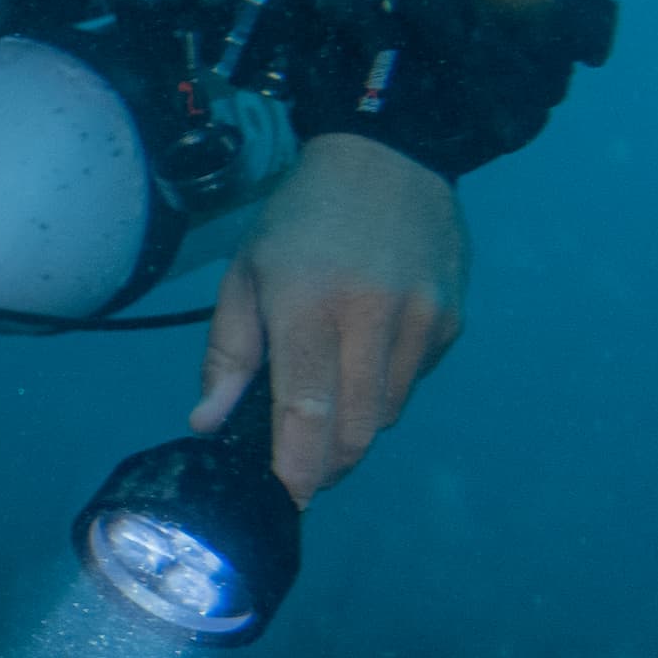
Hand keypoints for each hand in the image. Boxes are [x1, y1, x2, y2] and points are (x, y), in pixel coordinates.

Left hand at [192, 131, 469, 502]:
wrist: (389, 158)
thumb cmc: (300, 220)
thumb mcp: (246, 274)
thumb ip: (228, 354)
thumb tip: (207, 423)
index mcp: (308, 305)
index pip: (308, 411)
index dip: (298, 468)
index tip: (286, 499)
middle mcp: (372, 317)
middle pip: (355, 430)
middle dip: (325, 464)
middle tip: (300, 470)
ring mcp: (420, 320)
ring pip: (387, 415)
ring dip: (354, 428)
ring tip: (325, 403)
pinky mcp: (449, 321)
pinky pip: (413, 383)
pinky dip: (385, 389)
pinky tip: (364, 356)